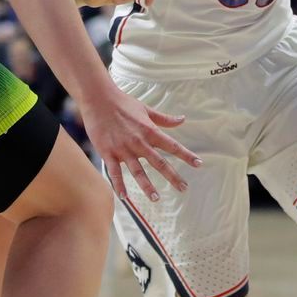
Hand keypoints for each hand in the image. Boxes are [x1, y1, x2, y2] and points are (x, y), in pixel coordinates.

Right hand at [82, 86, 201, 201]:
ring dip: (147, 185)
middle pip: (159, 162)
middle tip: (183, 188)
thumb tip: (183, 119)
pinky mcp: (108, 152)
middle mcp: (139, 142)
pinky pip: (115, 172)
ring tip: (156, 198)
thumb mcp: (146, 109)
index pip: (172, 145)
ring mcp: (123, 148)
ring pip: (138, 171)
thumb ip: (164, 119)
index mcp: (150, 131)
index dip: (186, 155)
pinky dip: (119, 185)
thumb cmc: (123, 102)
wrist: (98, 98)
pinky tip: (124, 197)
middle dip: (173, 176)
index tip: (199, 164)